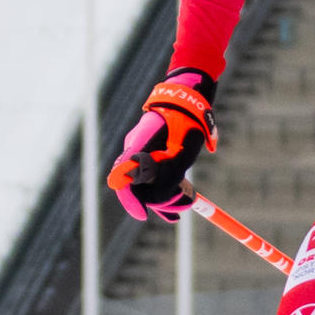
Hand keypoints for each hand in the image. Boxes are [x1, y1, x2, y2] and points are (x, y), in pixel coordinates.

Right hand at [108, 72, 217, 218]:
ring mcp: (141, 154)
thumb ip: (169, 176)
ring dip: (167, 197)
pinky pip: (153, 179)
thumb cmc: (188, 122)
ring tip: (189, 198)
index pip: (125, 179)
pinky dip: (166, 192)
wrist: (188, 100)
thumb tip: (156, 201)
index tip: (143, 215)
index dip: (131, 200)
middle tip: (181, 209)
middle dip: (159, 201)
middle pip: (137, 187)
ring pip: (146, 185)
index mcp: (139, 146)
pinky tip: (179, 205)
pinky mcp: (150, 157)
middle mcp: (135, 151)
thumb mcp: (184, 152)